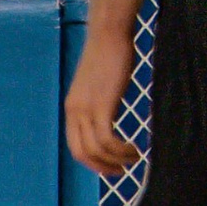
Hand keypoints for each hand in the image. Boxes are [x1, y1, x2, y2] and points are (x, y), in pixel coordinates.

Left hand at [65, 26, 140, 177]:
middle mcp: (75, 111)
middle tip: (121, 171)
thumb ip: (99, 100)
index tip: (110, 166)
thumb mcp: (99, 83)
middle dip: (101, 167)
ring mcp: (86, 109)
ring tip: (134, 158)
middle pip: (82, 154)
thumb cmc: (110, 54)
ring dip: (116, 160)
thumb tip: (109, 112)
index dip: (91, 162)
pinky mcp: (101, 105)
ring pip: (96, 150)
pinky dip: (120, 150)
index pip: (75, 147)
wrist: (109, 34)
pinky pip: (107, 140)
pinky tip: (134, 147)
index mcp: (72, 108)